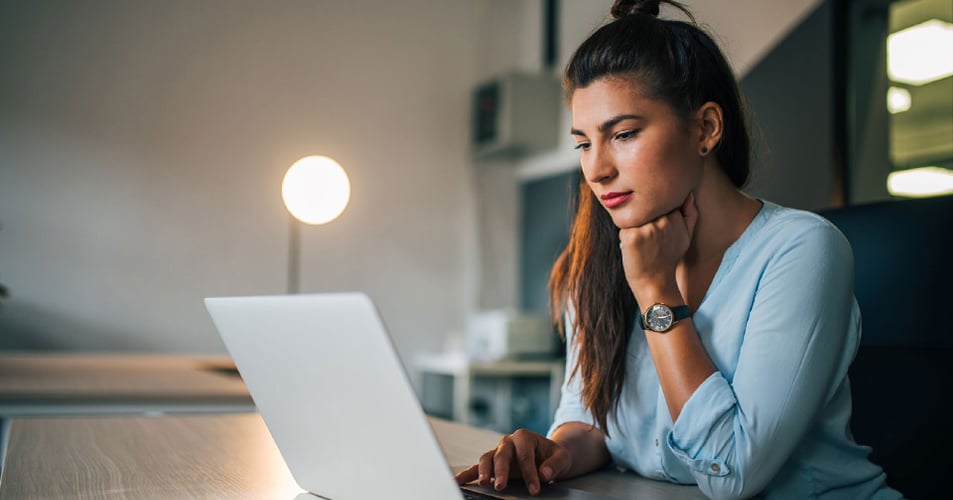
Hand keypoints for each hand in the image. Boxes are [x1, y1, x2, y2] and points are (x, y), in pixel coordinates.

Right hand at [454, 428, 571, 495]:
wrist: (547, 456)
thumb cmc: (553, 456)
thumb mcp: (561, 458)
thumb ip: (555, 465)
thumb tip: (545, 474)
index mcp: (524, 437)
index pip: (524, 455)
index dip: (529, 473)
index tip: (534, 489)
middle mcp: (508, 442)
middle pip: (501, 455)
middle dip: (501, 471)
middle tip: (502, 486)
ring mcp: (497, 452)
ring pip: (486, 459)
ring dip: (484, 472)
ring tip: (484, 484)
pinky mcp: (491, 463)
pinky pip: (477, 467)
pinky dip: (468, 473)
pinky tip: (459, 481)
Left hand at [619, 192, 697, 296]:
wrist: (656, 283)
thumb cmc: (669, 258)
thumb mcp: (686, 236)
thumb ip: (690, 214)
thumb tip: (689, 194)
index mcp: (675, 217)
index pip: (659, 202)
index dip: (654, 213)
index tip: (656, 228)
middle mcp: (663, 220)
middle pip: (644, 207)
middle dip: (643, 218)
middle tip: (648, 239)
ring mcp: (647, 228)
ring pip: (633, 216)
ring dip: (634, 227)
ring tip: (642, 244)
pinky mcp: (632, 236)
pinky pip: (623, 226)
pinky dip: (625, 235)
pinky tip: (633, 248)